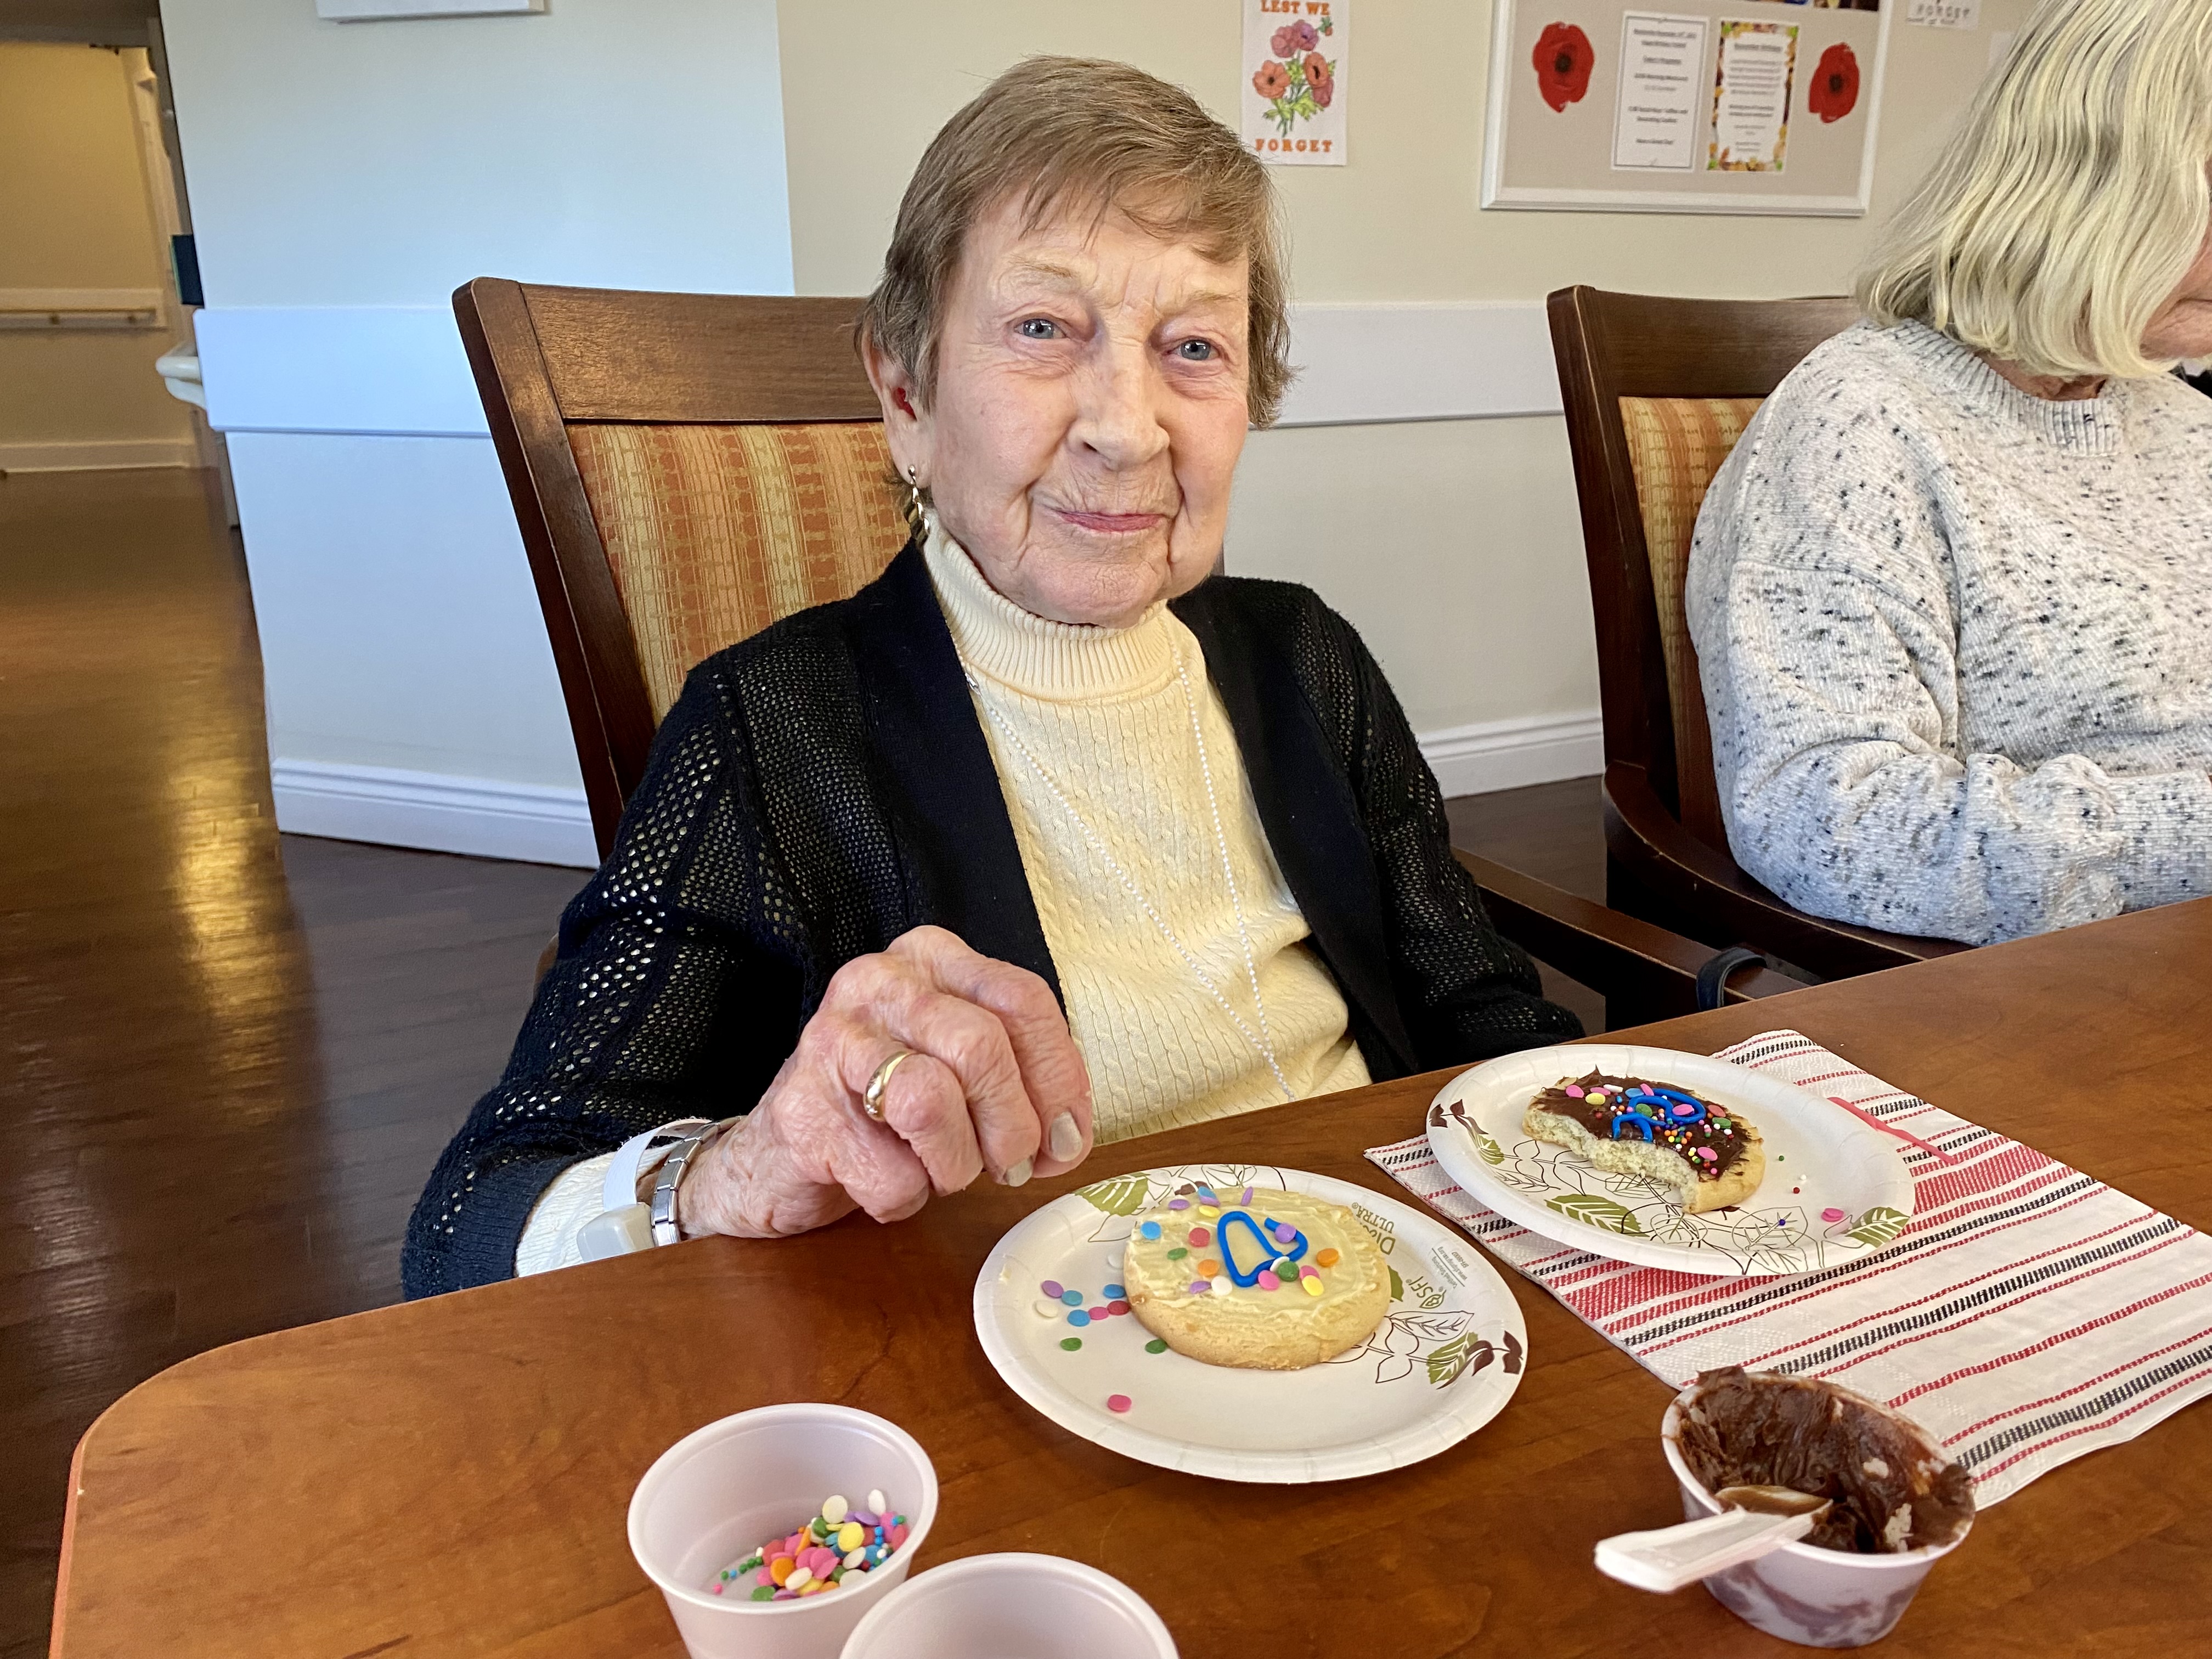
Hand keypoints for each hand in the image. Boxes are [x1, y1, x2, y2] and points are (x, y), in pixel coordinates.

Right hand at [676, 926, 1093, 1237]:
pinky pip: (888, 1173)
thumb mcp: (968, 1073)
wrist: (781, 1151)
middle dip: (1012, 1127)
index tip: (1067, 1136)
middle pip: (980, 1047)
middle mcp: (878, 983)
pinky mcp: (800, 1112)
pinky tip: (888, 1182)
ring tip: (944, 1172)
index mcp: (932, 959)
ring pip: (930, 1101)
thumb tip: (1067, 1141)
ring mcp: (831, 1042)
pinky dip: (906, 1198)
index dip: (1059, 1077)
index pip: (1022, 998)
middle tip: (1010, 1166)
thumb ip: (1028, 1086)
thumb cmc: (891, 1107)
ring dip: (957, 1164)